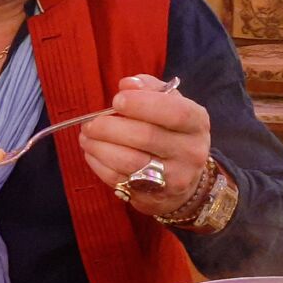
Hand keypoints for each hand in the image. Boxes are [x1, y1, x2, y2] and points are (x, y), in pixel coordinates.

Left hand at [78, 75, 211, 216]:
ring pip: (130, 161)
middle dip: (110, 127)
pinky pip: (120, 179)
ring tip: (86, 137)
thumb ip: (149, 88)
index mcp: (197, 123)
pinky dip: (99, 165)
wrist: (183, 177)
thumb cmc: (169, 131)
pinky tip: (91, 153)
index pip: (175, 112)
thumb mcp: (169, 104)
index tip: (116, 100)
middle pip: (146, 137)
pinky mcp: (155, 197)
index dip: (143, 104)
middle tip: (90, 123)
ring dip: (100, 147)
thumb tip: (127, 84)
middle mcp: (192, 152)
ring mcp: (175, 178)